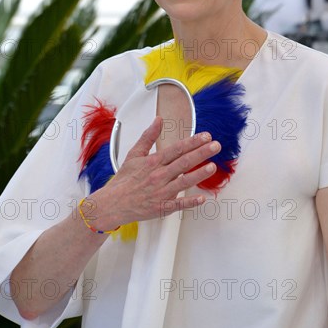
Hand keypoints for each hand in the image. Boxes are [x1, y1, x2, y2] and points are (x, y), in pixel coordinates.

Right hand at [89, 117, 219, 228]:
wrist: (112, 203)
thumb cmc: (124, 179)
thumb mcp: (134, 154)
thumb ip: (148, 136)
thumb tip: (158, 120)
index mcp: (153, 162)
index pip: (177, 149)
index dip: (192, 141)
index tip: (206, 136)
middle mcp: (158, 176)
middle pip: (183, 162)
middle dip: (201, 153)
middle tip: (216, 146)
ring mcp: (161, 192)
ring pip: (183, 182)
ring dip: (199, 174)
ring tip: (212, 166)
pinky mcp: (161, 207)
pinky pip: (178, 205)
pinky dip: (190, 202)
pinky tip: (202, 199)